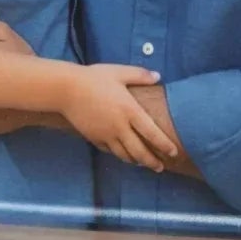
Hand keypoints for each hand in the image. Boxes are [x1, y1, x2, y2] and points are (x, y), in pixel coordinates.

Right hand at [60, 66, 178, 171]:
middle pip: (139, 151)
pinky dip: (119, 155)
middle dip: (152, 162)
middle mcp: (119, 127)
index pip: (152, 133)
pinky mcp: (94, 138)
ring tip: (143, 164)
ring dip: (136, 161)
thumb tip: (158, 76)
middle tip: (160, 167)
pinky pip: (110, 151)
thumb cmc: (94, 78)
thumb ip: (140, 75)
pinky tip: (123, 154)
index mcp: (129, 110)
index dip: (164, 145)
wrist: (66, 89)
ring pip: (124, 155)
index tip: (174, 152)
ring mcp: (106, 135)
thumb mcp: (119, 72)